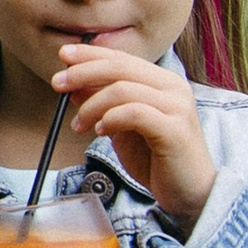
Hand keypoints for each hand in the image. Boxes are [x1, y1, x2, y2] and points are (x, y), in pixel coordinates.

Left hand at [52, 39, 216, 223]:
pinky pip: (134, 113)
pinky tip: (99, 132)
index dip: (91, 54)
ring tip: (78, 125)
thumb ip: (103, 104)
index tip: (63, 55)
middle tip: (57, 83)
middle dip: (83, 72)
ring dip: (92, 105)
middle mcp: (174, 87)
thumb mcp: (122, 127)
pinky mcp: (175, 129)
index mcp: (163, 81)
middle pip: (120, 67)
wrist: (189, 193)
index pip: (122, 58)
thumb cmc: (157, 160)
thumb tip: (74, 85)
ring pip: (123, 89)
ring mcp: (177, 107)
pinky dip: (110, 118)